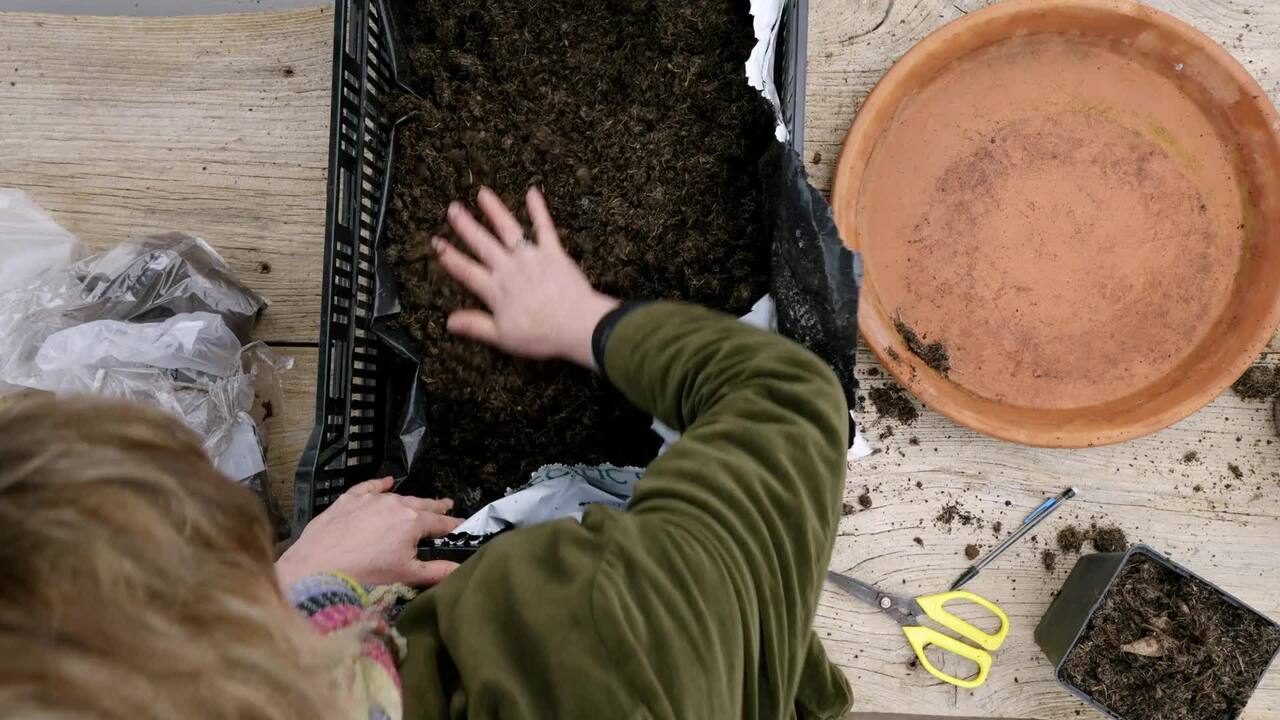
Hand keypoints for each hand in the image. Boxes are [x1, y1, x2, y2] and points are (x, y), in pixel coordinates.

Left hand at [275, 477, 462, 588]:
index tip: (463, 525)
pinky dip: (380, 483)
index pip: (440, 522)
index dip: (453, 525)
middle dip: (435, 506)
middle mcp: (394, 504)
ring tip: (421, 501)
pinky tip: (387, 481)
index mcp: (412, 522)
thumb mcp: (406, 576)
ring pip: (397, 496)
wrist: (316, 569)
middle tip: (447, 505)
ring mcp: (369, 500)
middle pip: (421, 504)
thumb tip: (461, 567)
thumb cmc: (365, 576)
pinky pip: (368, 487)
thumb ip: (437, 571)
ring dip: (411, 499)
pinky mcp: (347, 501)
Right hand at [433, 186, 618, 367]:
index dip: (450, 257)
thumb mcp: (503, 337)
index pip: (466, 271)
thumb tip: (449, 321)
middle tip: (453, 209)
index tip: (437, 243)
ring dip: (495, 210)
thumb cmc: (542, 336)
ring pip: (508, 230)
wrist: (577, 326)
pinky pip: (545, 228)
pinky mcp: (553, 254)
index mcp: (496, 290)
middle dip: (466, 226)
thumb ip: (475, 325)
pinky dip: (539, 209)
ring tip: (482, 193)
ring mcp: (531, 258)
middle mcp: (509, 269)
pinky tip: (532, 192)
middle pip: (482, 244)